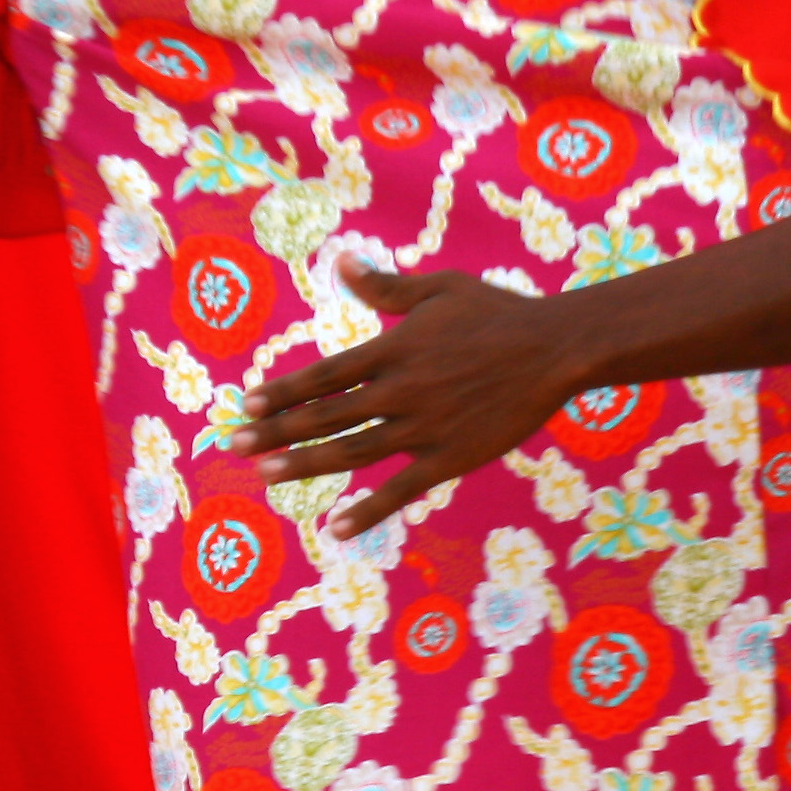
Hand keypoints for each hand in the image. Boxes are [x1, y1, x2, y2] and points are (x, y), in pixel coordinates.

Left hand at [239, 266, 593, 535]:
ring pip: (352, 452)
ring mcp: (424, 428)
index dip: (282, 391)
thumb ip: (386, 288)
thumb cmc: (499, 313)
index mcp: (394, 349)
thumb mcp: (441, 289)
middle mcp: (400, 391)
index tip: (247, 405)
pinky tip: (334, 527)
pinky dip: (366, 510)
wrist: (556, 350)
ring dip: (305, 464)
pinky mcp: (450, 458)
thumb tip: (341, 264)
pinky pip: (400, 489)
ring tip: (267, 476)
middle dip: (276, 431)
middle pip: (326, 415)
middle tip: (234, 444)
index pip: (324, 374)